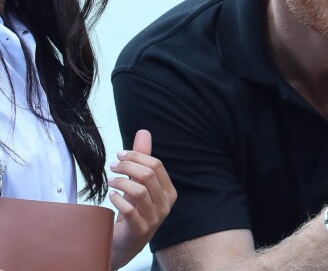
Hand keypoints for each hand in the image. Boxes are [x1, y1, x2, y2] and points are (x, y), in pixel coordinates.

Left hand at [108, 130, 176, 269]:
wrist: (127, 243)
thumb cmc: (134, 208)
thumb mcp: (139, 182)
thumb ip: (142, 158)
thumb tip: (143, 132)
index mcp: (169, 191)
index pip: (156, 165)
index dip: (137, 156)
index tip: (120, 154)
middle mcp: (166, 204)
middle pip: (148, 175)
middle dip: (128, 166)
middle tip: (113, 165)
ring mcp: (155, 219)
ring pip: (139, 191)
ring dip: (121, 181)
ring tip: (111, 180)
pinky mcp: (140, 230)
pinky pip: (129, 210)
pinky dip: (118, 199)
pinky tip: (111, 196)